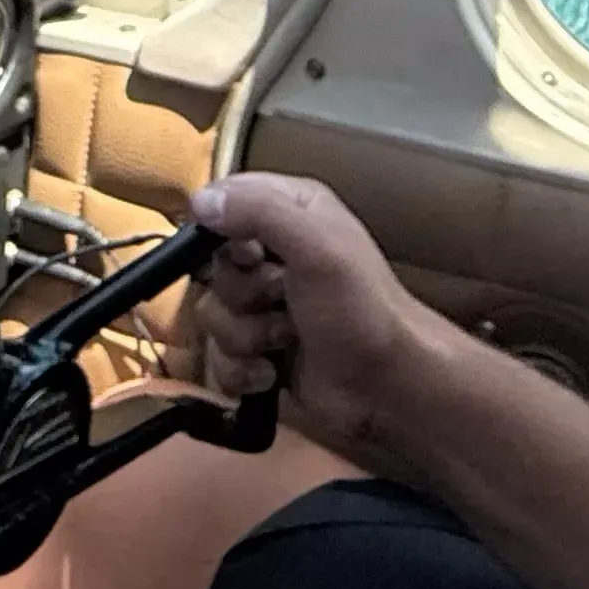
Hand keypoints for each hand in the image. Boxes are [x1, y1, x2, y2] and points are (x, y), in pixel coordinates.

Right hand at [183, 173, 465, 473]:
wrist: (387, 386)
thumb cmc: (365, 311)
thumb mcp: (317, 247)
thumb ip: (260, 212)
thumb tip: (202, 201)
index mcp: (293, 212)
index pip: (224, 203)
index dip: (221, 233)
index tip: (249, 256)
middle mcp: (276, 254)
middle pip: (212, 268)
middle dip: (241, 294)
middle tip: (281, 299)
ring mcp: (266, 307)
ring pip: (212, 317)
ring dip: (246, 336)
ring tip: (288, 338)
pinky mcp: (260, 352)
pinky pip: (218, 359)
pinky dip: (244, 371)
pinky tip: (275, 372)